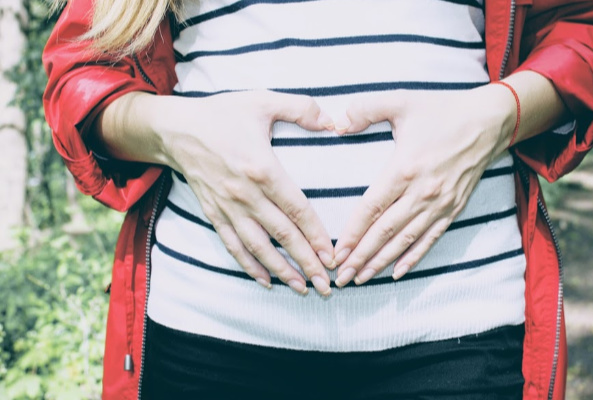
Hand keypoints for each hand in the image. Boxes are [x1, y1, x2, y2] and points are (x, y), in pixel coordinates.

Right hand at [155, 91, 336, 295]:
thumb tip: (333, 121)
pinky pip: (233, 246)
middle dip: (306, 262)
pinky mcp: (214, 214)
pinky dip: (249, 266)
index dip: (315, 235)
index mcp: (262, 169)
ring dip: (281, 271)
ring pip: (258, 247)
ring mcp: (228, 208)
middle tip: (326, 285)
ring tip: (302, 289)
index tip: (332, 255)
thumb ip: (301, 108)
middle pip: (282, 235)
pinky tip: (265, 281)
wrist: (176, 129)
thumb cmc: (223, 114)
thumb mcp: (263, 101)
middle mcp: (245, 194)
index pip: (296, 209)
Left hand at [332, 85, 515, 286]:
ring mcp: (439, 204)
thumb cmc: (443, 111)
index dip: (353, 233)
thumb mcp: (402, 101)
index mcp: (404, 168)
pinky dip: (413, 258)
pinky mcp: (453, 209)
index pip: (371, 209)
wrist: (489, 121)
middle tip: (341, 277)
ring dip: (382, 262)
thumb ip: (366, 109)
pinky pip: (430, 239)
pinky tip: (398, 273)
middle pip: (385, 232)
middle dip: (361, 256)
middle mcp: (422, 192)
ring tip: (361, 278)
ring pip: (405, 241)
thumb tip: (336, 122)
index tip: (337, 252)